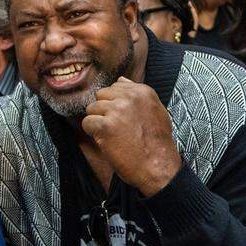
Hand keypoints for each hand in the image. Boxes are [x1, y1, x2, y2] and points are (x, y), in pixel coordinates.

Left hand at [82, 78, 181, 196]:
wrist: (158, 166)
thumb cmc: (157, 143)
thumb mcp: (156, 111)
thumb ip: (138, 94)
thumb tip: (121, 80)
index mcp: (143, 91)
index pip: (116, 86)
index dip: (115, 103)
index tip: (122, 117)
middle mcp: (129, 97)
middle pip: (101, 95)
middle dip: (104, 110)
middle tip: (116, 127)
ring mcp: (117, 110)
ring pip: (92, 108)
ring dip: (98, 122)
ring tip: (112, 135)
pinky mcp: (106, 126)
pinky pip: (87, 123)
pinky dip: (92, 133)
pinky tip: (106, 141)